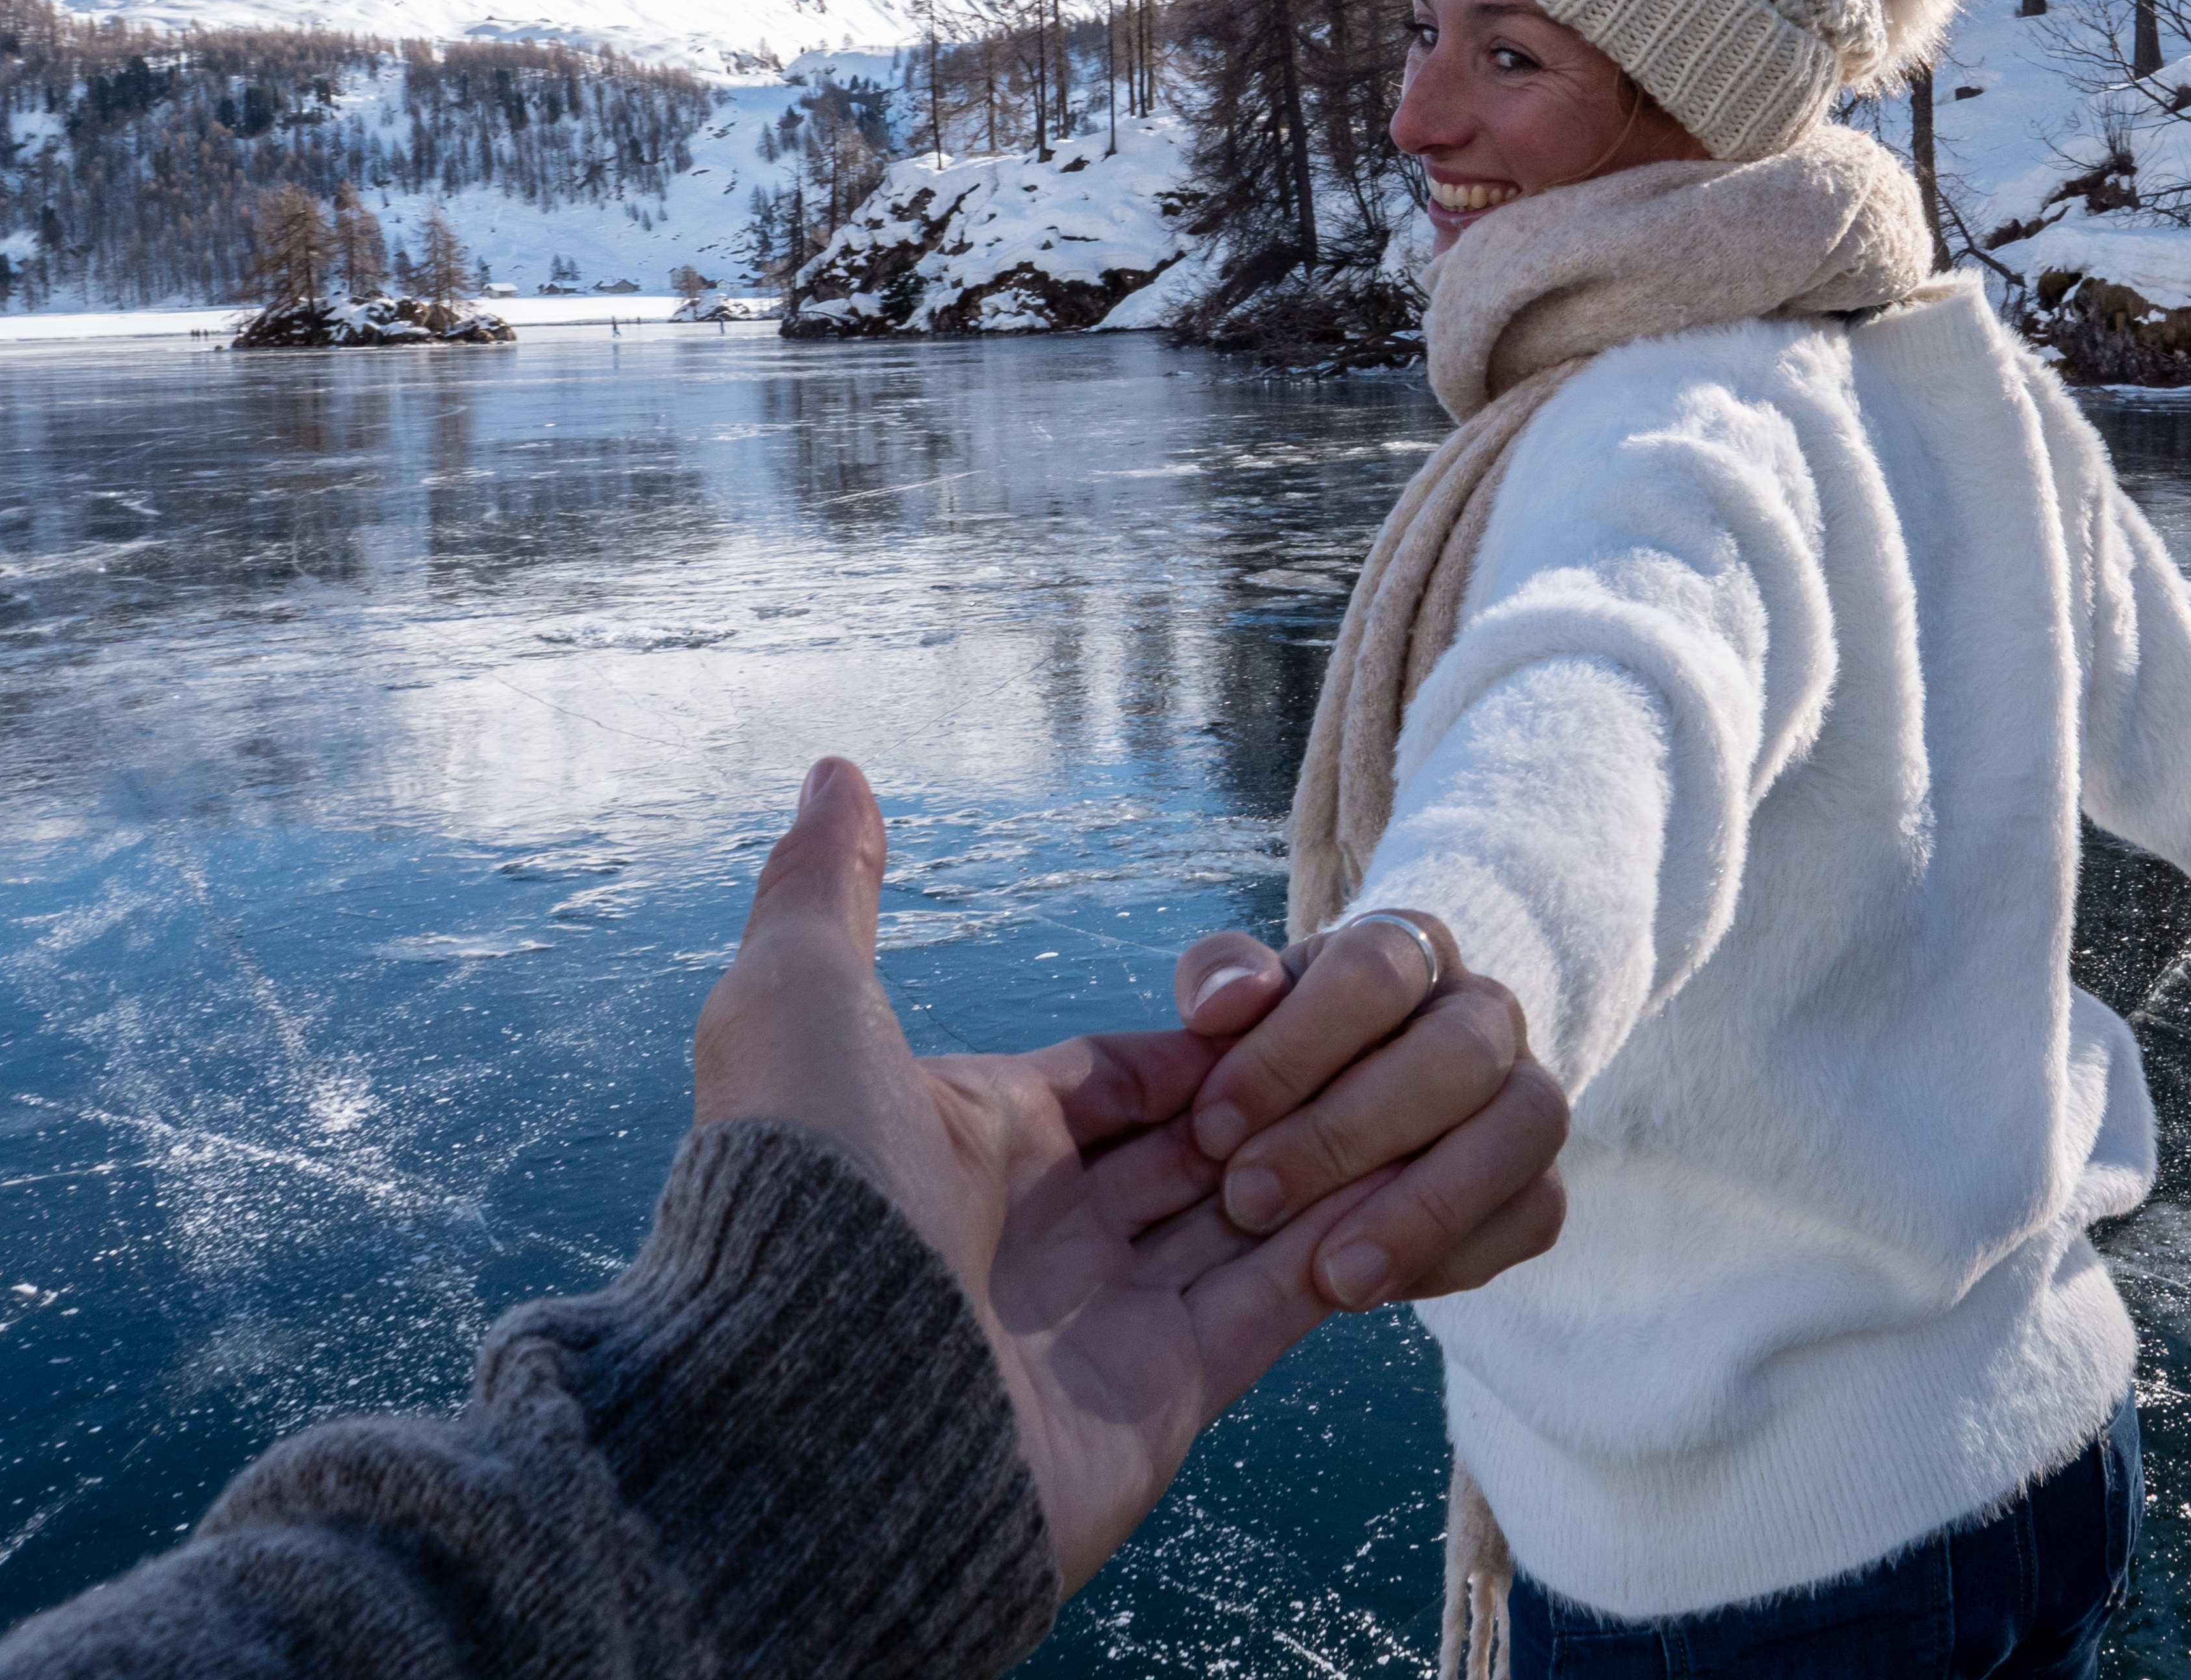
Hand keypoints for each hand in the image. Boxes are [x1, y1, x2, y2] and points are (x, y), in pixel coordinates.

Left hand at [690, 760, 1552, 1590]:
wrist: (797, 1421)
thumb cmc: (797, 1198)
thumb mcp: (793, 1005)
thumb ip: (824, 886)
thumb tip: (832, 769)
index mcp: (981, 1137)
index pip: (1132, 1070)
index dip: (1207, 1037)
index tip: (1276, 1000)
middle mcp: (1047, 1226)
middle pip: (1201, 1137)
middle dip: (1276, 1092)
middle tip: (1344, 1052)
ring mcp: (1109, 1314)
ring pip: (1257, 1212)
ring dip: (1321, 1158)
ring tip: (1397, 1104)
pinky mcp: (1167, 1391)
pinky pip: (1282, 1299)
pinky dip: (1341, 1243)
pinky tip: (1395, 1187)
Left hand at [1175, 910, 1568, 1310]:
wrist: (1341, 1108)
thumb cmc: (1281, 1052)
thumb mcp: (1239, 1005)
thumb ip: (1220, 981)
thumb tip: (1221, 1005)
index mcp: (1411, 950)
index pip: (1376, 970)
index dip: (1291, 1049)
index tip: (1213, 1127)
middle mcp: (1487, 1012)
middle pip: (1460, 1051)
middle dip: (1349, 1136)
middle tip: (1250, 1202)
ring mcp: (1528, 1093)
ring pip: (1525, 1126)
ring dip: (1425, 1208)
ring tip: (1332, 1278)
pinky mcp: (1540, 1180)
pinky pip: (1535, 1213)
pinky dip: (1456, 1256)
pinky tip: (1371, 1286)